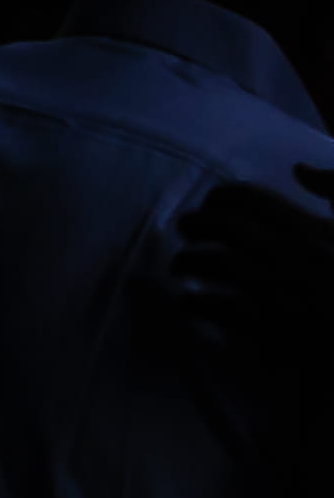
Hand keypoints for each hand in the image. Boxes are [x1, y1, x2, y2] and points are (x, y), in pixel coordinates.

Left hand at [170, 165, 333, 347]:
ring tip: (181, 269)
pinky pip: (215, 306)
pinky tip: (189, 304)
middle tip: (185, 233)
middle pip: (221, 225)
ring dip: (186, 262)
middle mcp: (295, 256)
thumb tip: (299, 169)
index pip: (252, 198)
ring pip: (212, 263)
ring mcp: (282, 291)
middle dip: (193, 225)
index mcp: (315, 232)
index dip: (219, 197)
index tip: (210, 207)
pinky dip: (193, 303)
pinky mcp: (270, 328)